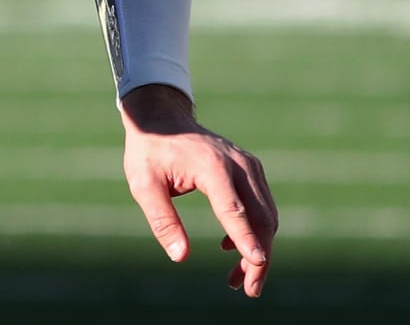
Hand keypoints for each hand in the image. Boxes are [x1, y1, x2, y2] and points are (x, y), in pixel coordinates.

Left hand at [118, 84, 276, 297]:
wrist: (162, 119)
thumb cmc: (150, 152)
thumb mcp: (143, 185)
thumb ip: (162, 220)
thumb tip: (180, 257)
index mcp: (211, 165)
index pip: (232, 208)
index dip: (244, 238)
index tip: (257, 262)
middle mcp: (237, 164)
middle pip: (260, 217)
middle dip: (259, 257)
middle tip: (248, 290)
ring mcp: (248, 165)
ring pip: (266, 215)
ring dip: (259, 249)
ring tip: (237, 280)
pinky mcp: (251, 169)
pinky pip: (262, 206)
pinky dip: (255, 232)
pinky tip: (229, 249)